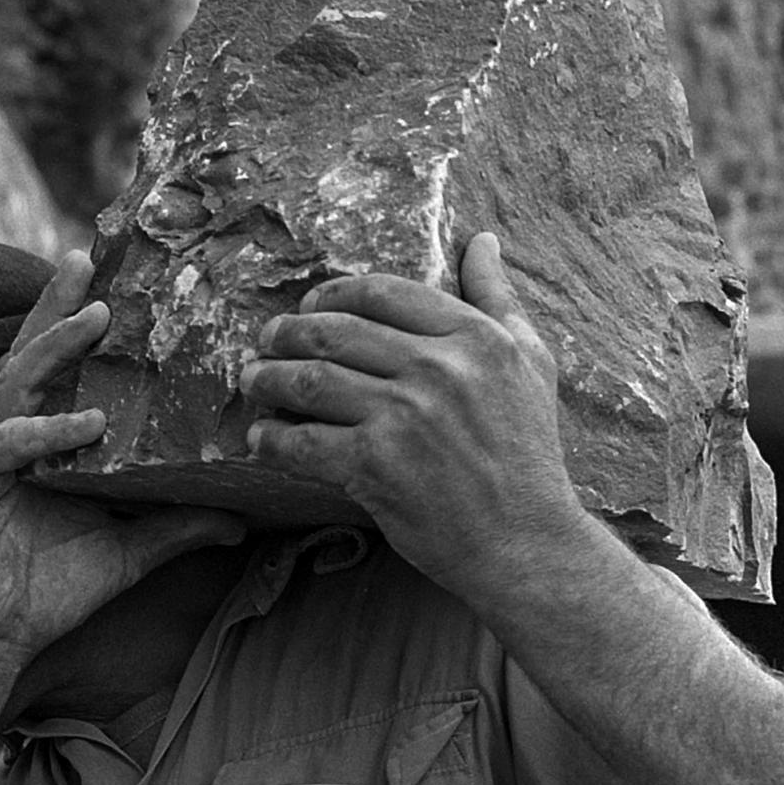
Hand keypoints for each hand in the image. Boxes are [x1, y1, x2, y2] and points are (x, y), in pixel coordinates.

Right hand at [0, 254, 244, 662]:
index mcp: (42, 441)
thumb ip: (177, 527)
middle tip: (86, 260)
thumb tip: (240, 520)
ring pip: (18, 380)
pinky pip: (7, 440)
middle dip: (57, 306)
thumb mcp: (130, 551)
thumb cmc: (51, 592)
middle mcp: (8, 433)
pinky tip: (85, 425)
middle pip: (33, 354)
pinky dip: (46, 432)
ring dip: (55, 346)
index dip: (78, 325)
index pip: (63, 371)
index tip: (114, 284)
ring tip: (96, 318)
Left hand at [238, 232, 585, 599]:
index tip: (310, 304)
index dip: (332, 293)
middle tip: (266, 340)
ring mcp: (404, 417)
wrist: (524, 542)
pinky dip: (272, 439)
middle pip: (335, 331)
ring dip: (268, 378)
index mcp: (474, 337)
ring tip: (253, 381)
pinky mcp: (375, 466)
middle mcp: (438, 369)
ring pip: (310, 380)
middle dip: (286, 332)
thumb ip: (498, 299)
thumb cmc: (527, 455)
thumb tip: (482, 242)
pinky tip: (261, 438)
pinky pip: (303, 442)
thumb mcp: (531, 363)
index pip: (382, 292)